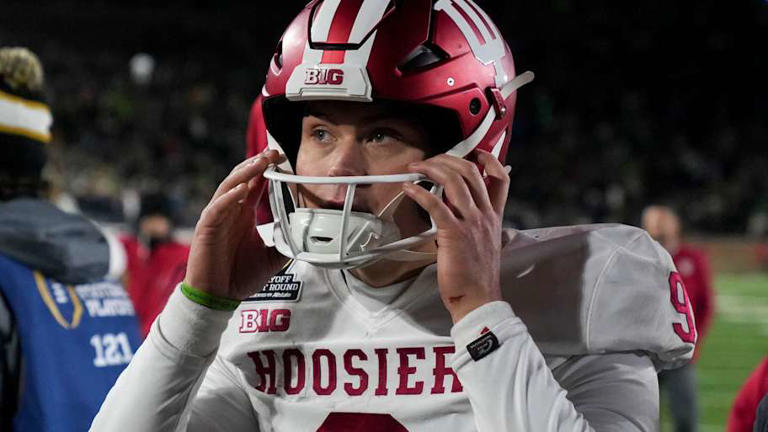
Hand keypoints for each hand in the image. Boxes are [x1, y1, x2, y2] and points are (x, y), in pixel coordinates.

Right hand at [185, 150, 287, 299]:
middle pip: (242, 179)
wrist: (217, 297)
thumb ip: (285, 243)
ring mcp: (217, 218)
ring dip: (244, 173)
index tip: (282, 158)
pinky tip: (242, 189)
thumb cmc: (239, 277)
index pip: (255, 185)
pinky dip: (228, 197)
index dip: (266, 170)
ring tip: (260, 162)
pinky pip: (217, 208)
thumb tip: (303, 236)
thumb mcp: (271, 259)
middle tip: (274, 152)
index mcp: (243, 215)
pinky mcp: (206, 229)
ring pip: (228, 187)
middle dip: (257, 164)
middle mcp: (230, 212)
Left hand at [402, 150, 508, 323]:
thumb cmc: (476, 276)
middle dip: (448, 159)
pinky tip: (408, 188)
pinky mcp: (454, 233)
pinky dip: (419, 192)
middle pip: (471, 171)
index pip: (501, 178)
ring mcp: (471, 223)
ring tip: (416, 168)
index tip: (475, 152)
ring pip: (454, 181)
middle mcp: (485, 215)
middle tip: (431, 160)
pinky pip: (435, 204)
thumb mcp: (484, 243)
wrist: (478, 298)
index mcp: (494, 217)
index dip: (489, 159)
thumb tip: (454, 210)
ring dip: (432, 168)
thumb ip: (474, 223)